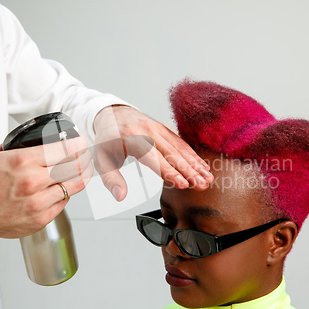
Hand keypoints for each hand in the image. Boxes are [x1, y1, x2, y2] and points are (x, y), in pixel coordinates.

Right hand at [0, 137, 91, 258]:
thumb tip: (49, 138)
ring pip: (74, 186)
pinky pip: (64, 202)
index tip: (82, 142)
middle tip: (85, 156)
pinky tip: (61, 188)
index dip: (78, 145)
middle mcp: (32, 182)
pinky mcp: (41, 219)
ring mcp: (38, 203)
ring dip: (81, 176)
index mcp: (23, 161)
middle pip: (74, 167)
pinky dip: (66, 193)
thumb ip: (26, 146)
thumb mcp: (2, 155)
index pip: (64, 150)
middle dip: (83, 159)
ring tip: (82, 170)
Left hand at [93, 105, 213, 200]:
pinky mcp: (165, 129)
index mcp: (131, 137)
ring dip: (195, 164)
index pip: (153, 157)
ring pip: (180, 148)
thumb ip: (111, 179)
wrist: (112, 113)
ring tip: (207, 179)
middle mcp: (147, 131)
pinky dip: (193, 156)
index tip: (182, 184)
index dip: (169, 171)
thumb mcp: (101, 159)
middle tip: (201, 185)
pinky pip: (181, 143)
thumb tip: (120, 196)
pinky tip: (203, 167)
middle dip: (189, 171)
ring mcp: (158, 128)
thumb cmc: (107, 138)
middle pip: (171, 153)